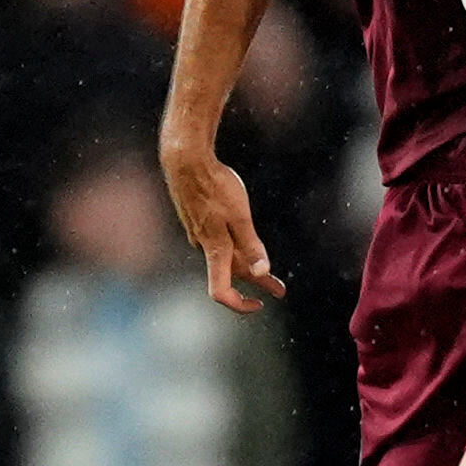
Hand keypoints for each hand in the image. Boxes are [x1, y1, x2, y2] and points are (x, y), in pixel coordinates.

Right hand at [159, 139, 286, 312]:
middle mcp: (203, 246)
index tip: (260, 304)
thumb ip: (251, 245)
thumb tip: (262, 272)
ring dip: (246, 265)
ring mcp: (198, 233)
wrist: (185, 160)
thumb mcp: (239, 215)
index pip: (221, 292)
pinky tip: (240, 243)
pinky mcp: (196, 221)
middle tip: (280, 288)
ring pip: (224, 256)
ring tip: (265, 269)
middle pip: (231, 273)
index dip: (239, 305)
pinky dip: (233, 249)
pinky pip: (217, 243)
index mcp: (214, 248)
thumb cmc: (214, 185)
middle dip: (257, 281)